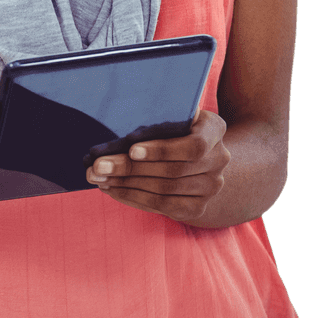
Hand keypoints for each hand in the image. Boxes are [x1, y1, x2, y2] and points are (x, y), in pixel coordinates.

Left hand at [86, 109, 230, 222]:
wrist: (197, 158)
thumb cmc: (173, 127)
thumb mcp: (172, 113)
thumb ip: (159, 112)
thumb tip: (124, 111)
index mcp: (214, 129)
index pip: (193, 145)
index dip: (162, 150)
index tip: (131, 150)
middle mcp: (219, 159)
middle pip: (172, 170)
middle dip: (129, 168)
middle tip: (97, 166)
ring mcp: (211, 186)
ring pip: (164, 190)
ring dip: (126, 184)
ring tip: (99, 178)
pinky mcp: (197, 207)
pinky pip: (163, 206)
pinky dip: (133, 198)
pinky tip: (112, 190)